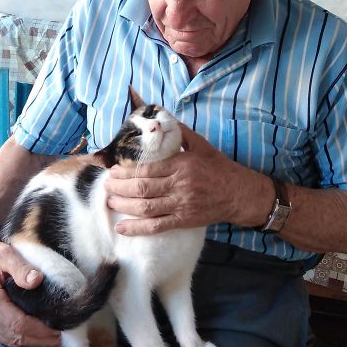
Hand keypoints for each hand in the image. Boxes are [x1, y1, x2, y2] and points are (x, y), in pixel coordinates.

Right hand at [0, 223, 60, 346]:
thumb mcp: (5, 254)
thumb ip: (20, 267)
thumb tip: (36, 280)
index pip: (19, 324)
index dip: (41, 330)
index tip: (60, 330)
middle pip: (16, 337)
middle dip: (41, 340)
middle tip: (63, 338)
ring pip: (11, 341)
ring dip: (33, 342)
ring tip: (54, 339)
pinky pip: (5, 337)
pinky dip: (22, 339)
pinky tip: (37, 336)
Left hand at [105, 123, 256, 235]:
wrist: (239, 193)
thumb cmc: (218, 167)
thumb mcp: (201, 145)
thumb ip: (181, 134)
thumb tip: (162, 118)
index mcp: (181, 164)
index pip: (147, 168)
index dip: (126, 171)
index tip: (113, 171)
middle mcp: (179, 185)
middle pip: (142, 188)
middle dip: (119, 188)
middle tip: (106, 186)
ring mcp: (181, 205)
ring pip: (146, 207)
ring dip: (124, 206)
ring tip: (110, 202)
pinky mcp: (184, 221)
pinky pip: (157, 226)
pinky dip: (137, 228)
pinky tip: (122, 228)